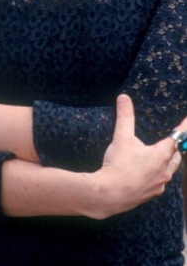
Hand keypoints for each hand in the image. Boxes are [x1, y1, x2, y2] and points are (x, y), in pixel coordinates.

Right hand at [90, 95, 183, 219]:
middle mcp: (164, 171)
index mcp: (161, 155)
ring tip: (162, 155)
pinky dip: (159, 173)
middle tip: (174, 138)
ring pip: (170, 170)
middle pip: (176, 156)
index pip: (177, 138)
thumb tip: (124, 97)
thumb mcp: (121, 137)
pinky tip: (148, 172)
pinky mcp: (151, 194)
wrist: (110, 194)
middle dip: (176, 147)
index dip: (183, 128)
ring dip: (169, 161)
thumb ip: (125, 116)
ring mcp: (159, 184)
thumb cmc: (119, 164)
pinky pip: (161, 181)